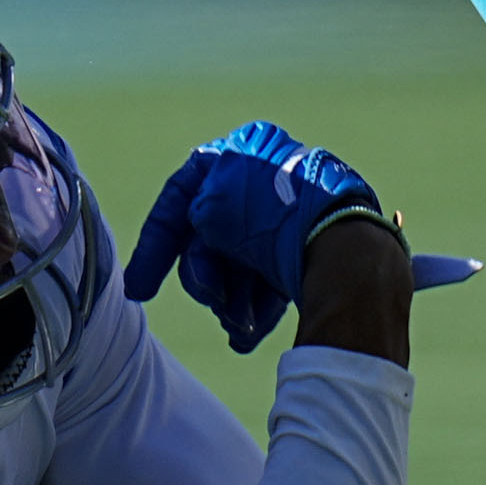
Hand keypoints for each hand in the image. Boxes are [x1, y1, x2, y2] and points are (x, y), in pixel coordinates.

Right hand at [123, 120, 391, 355]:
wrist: (344, 249)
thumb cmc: (272, 221)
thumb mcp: (209, 207)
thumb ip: (191, 217)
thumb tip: (204, 242)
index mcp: (242, 151)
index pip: (180, 196)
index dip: (155, 246)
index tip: (140, 290)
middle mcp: (266, 179)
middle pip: (209, 238)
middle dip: (205, 279)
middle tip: (215, 300)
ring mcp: (287, 215)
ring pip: (238, 265)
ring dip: (229, 299)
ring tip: (240, 324)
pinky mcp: (309, 248)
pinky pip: (268, 279)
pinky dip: (255, 306)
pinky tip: (251, 333)